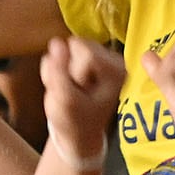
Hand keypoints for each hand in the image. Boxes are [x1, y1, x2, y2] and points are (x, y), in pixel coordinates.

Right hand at [39, 34, 127, 166]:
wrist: (78, 132)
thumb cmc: (73, 120)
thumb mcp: (64, 100)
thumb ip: (59, 71)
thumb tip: (57, 42)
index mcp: (117, 72)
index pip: (86, 55)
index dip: (74, 72)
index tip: (79, 91)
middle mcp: (116, 60)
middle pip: (78, 46)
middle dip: (67, 68)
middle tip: (72, 90)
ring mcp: (105, 56)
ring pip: (69, 46)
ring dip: (63, 68)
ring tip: (71, 89)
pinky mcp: (91, 54)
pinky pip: (65, 50)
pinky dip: (61, 67)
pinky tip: (69, 84)